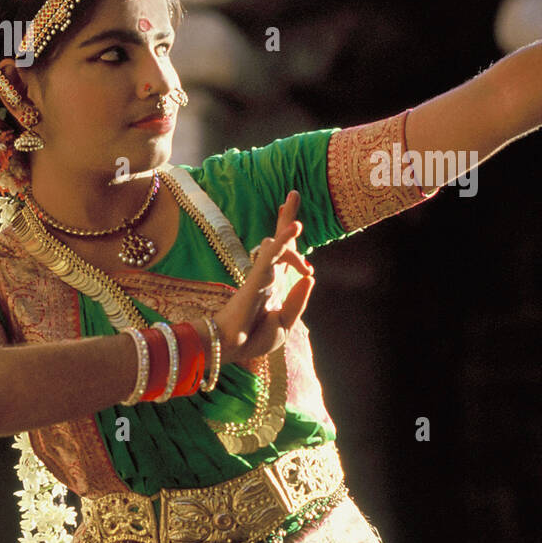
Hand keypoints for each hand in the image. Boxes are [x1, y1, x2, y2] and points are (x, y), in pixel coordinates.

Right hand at [198, 190, 314, 364]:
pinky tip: (294, 227)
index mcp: (275, 285)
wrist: (231, 349)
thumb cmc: (254, 338)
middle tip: (293, 193)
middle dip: (287, 217)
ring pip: (277, 244)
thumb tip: (311, 277)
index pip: (285, 256)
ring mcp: (262, 275)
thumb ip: (298, 301)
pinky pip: (270, 256)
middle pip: (280, 241)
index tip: (295, 221)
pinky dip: (282, 241)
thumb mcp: (285, 323)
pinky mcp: (255, 278)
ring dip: (287, 223)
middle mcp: (269, 275)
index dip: (290, 238)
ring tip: (294, 198)